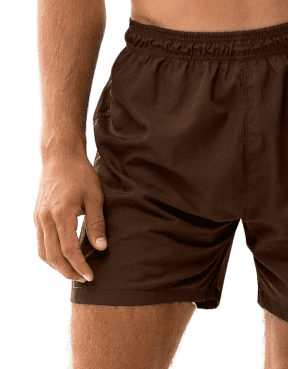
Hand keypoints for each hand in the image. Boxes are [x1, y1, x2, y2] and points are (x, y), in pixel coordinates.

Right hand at [32, 153, 107, 282]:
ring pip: (43, 253)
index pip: (68, 250)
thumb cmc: (80, 174)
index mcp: (61, 214)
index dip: (79, 266)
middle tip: (83, 278)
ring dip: (57, 266)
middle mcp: (46, 219)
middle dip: (68, 272)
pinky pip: (40, 243)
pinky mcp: (37, 216)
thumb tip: (101, 248)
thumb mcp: (94, 196)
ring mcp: (39, 218)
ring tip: (74, 271)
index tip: (90, 276)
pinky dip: (50, 255)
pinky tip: (63, 256)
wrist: (60, 157)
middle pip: (53, 257)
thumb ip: (97, 223)